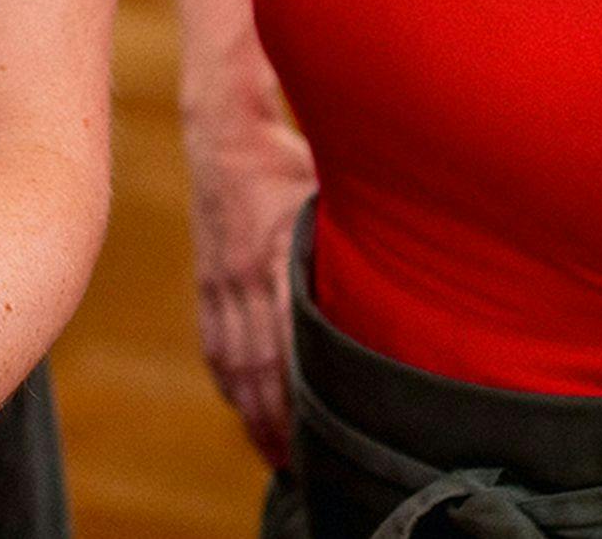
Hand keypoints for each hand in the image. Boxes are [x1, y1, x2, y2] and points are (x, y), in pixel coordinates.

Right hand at [183, 103, 315, 467]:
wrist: (224, 134)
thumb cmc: (288, 160)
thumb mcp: (327, 197)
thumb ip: (350, 246)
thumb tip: (392, 283)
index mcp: (276, 259)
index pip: (290, 342)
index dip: (302, 396)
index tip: (320, 435)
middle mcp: (244, 279)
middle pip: (259, 367)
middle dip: (278, 423)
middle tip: (301, 468)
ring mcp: (220, 282)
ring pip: (235, 364)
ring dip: (253, 413)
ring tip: (274, 452)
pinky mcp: (208, 280)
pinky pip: (215, 343)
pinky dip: (230, 382)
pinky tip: (243, 404)